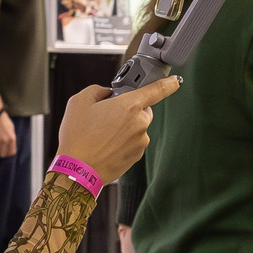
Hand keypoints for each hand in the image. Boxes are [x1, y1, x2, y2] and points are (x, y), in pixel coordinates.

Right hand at [0, 112, 16, 158]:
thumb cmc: (4, 121)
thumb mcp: (12, 129)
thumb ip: (11, 139)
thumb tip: (10, 147)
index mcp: (12, 138)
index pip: (11, 153)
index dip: (8, 153)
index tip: (5, 151)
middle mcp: (5, 140)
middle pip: (3, 154)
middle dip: (1, 153)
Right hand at [57, 78, 179, 177]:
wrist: (77, 171)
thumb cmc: (77, 137)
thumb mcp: (79, 102)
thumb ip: (98, 90)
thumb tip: (106, 93)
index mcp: (129, 106)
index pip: (156, 90)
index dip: (168, 83)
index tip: (176, 81)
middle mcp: (139, 124)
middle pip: (142, 109)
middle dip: (128, 109)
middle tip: (107, 115)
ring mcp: (140, 142)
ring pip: (137, 127)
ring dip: (124, 127)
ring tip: (102, 134)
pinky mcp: (137, 156)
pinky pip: (133, 142)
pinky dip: (123, 142)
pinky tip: (106, 145)